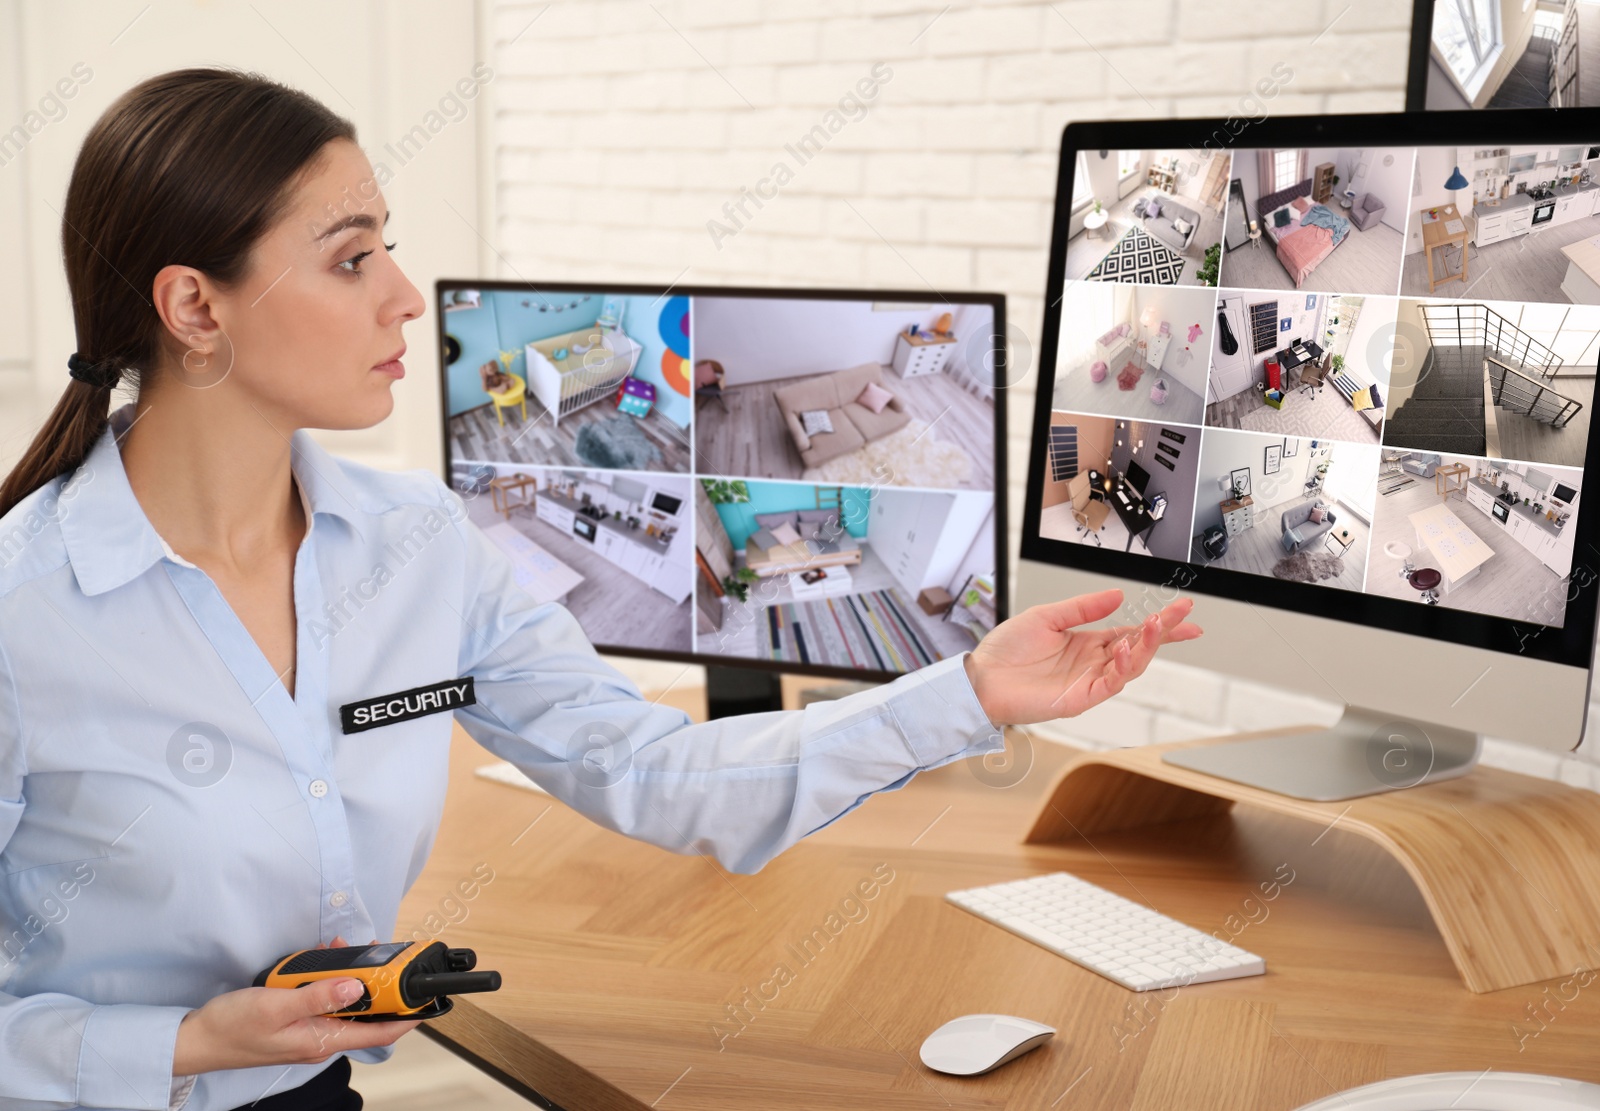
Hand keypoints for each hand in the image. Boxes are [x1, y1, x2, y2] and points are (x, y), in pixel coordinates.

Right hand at [173, 935, 419, 1074]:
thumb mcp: (277, 1006)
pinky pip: (323, 999)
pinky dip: (327, 979)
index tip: (428, 1001)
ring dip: (350, 977)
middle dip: (378, 985)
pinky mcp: (296, 1021)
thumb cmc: (232, 1027)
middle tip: (381, 955)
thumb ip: (319, 996)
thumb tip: (359, 988)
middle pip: (365, 1014)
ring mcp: (309, 1030)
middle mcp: (321, 1038)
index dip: (407, 1018)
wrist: (196, 1039)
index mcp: (323, 1039)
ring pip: (345, 1002)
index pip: (380, 1033)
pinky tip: (320, 960)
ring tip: (346, 950)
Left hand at [964, 589, 1199, 724]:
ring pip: (1131, 666)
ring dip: (1147, 647)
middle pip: (1140, 648)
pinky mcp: (1080, 698)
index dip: (1159, 624)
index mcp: (1088, 643)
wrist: (981, 678)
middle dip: (1164, 632)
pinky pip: (1110, 684)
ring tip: (1156, 626)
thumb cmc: (1006, 651)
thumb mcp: (1047, 616)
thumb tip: (1117, 596)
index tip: (1184, 612)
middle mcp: (1093, 663)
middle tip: (1185, 617)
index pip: (1132, 632)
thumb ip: (1082, 608)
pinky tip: (1126, 650)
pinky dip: (1122, 668)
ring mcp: (1089, 681)